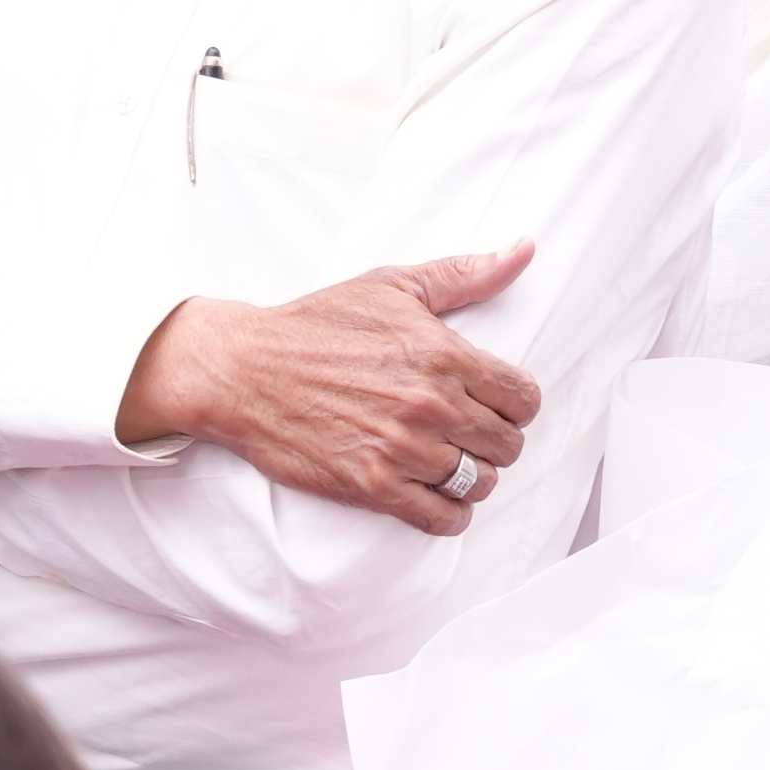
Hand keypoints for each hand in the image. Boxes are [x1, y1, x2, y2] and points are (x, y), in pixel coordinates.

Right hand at [116, 244, 542, 535]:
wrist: (244, 370)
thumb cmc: (318, 323)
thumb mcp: (393, 285)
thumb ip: (465, 273)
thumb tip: (524, 250)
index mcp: (443, 356)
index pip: (522, 398)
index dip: (516, 404)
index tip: (499, 405)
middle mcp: (430, 406)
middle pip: (506, 444)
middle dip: (498, 441)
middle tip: (473, 435)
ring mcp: (402, 451)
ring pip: (479, 483)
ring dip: (474, 477)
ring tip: (455, 464)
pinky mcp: (372, 487)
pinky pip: (440, 518)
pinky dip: (450, 515)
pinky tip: (439, 498)